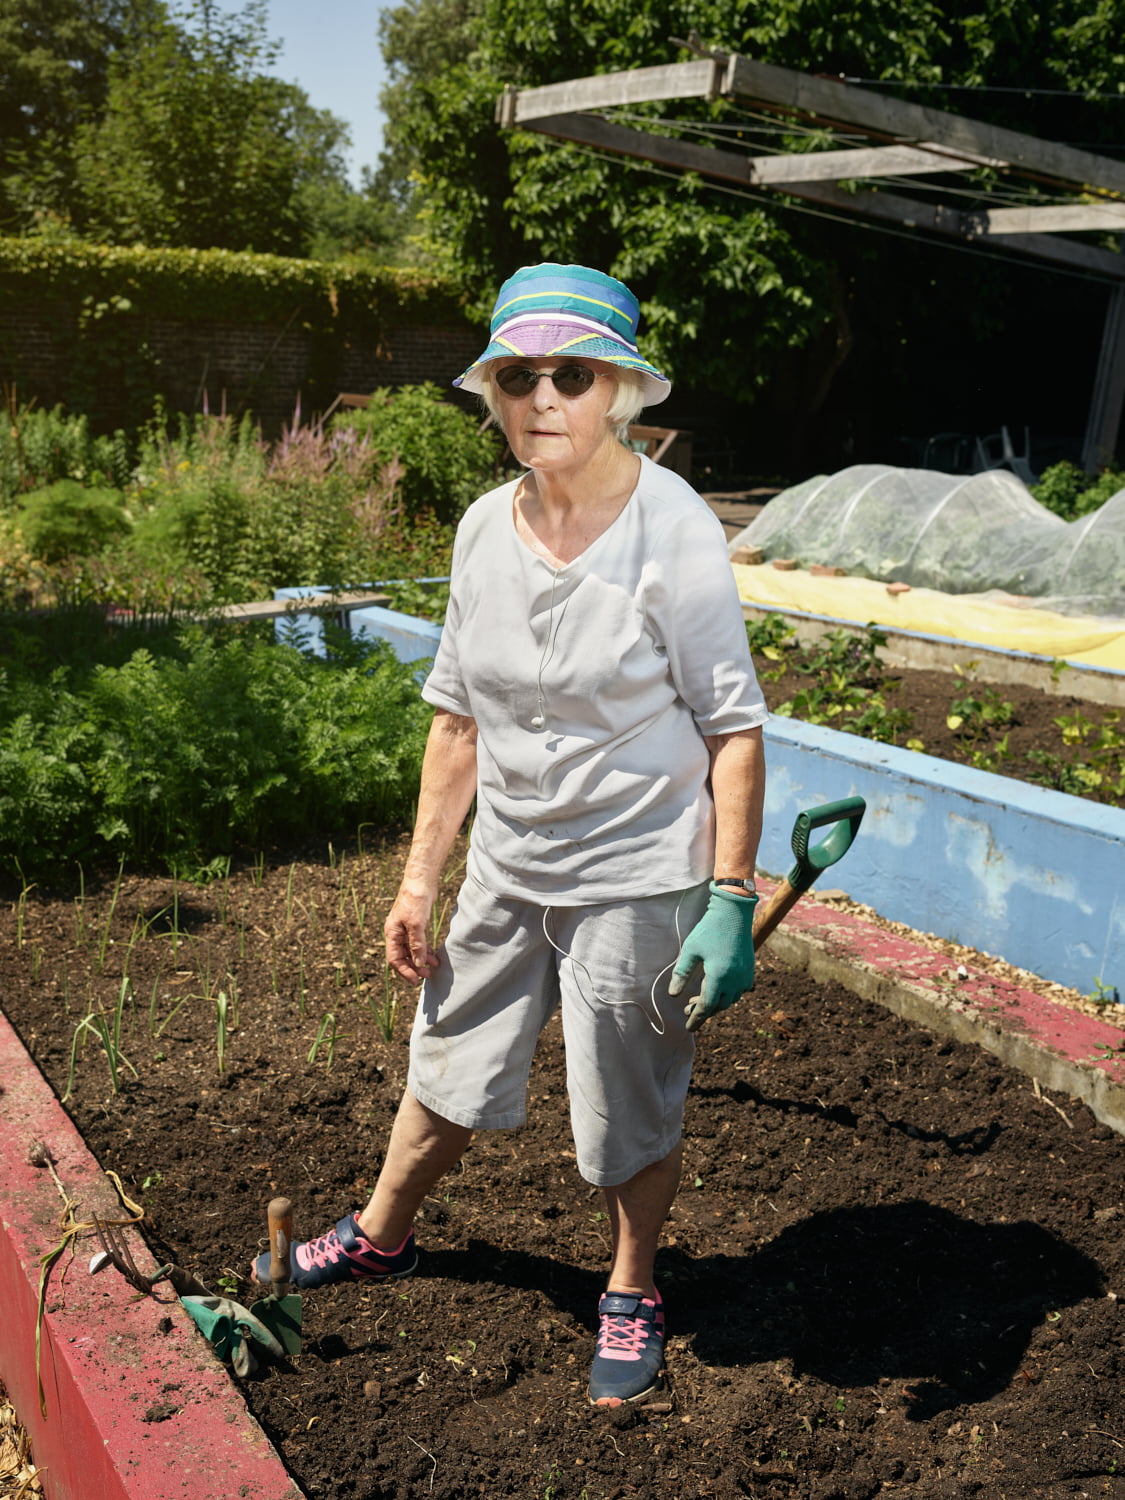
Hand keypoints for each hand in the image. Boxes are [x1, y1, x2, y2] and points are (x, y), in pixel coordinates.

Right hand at [384, 886, 439, 984]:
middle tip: (427, 976)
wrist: (421, 881)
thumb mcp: (416, 925)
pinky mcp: (416, 925)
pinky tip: (434, 956)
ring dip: (422, 960)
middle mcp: (397, 933)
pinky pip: (419, 943)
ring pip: (412, 951)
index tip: (415, 980)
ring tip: (434, 967)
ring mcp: (406, 929)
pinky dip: (426, 951)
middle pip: (403, 957)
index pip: (394, 959)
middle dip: (414, 968)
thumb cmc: (415, 900)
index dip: (404, 971)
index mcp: (392, 933)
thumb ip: (417, 945)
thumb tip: (418, 964)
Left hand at [668, 883, 757, 1030]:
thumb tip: (673, 995)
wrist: (734, 912)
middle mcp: (735, 980)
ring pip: (730, 1000)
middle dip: (703, 1011)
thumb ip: (681, 974)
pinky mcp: (749, 970)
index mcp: (719, 976)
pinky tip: (716, 988)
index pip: (706, 1006)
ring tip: (698, 999)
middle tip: (687, 1009)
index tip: (688, 1028)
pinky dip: (727, 994)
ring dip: (715, 1003)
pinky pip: (739, 991)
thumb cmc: (709, 929)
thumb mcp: (690, 950)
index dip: (696, 1018)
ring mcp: (745, 976)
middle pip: (719, 1006)